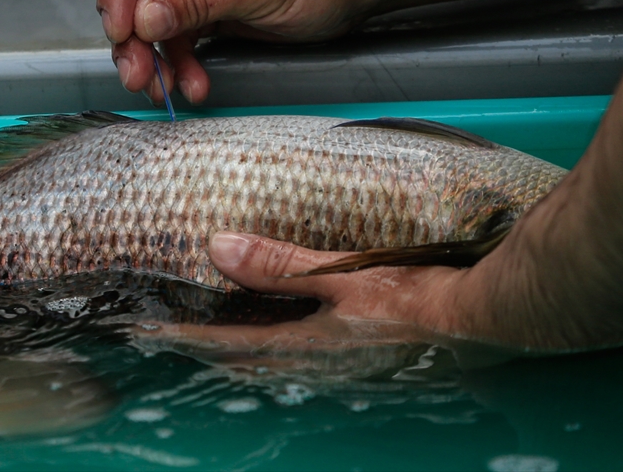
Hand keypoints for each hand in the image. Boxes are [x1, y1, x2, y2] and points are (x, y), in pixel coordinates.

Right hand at [96, 0, 390, 104]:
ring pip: (147, 15)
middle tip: (137, 75)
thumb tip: (141, 19)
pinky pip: (175, 32)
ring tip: (164, 90)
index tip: (121, 29)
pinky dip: (179, 61)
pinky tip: (192, 84)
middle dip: (132, 34)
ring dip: (153, 57)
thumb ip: (195, 0)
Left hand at [137, 232, 469, 363]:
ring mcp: (337, 371)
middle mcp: (313, 368)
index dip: (181, 337)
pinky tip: (278, 327)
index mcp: (303, 348)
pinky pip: (300, 357)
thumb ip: (278, 266)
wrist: (479, 321)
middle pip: (243, 360)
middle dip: (203, 346)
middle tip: (169, 329)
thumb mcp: (341, 275)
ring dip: (237, 346)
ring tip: (210, 326)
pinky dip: (273, 343)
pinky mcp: (359, 364)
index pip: (225, 343)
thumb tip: (219, 250)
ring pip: (270, 362)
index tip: (143, 330)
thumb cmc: (413, 297)